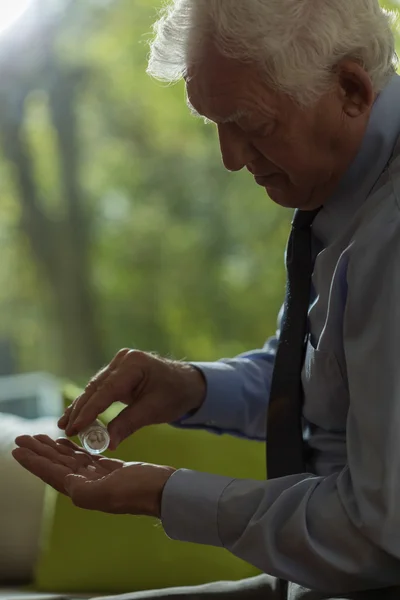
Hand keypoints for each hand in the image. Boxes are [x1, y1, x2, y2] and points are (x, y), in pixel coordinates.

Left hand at [12, 435, 174, 516]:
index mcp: (84, 491)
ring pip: (68, 460)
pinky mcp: (109, 469)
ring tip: (38, 437)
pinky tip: (65, 442)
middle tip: (22, 437)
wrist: (165, 490)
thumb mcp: (111, 492)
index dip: (34, 462)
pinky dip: (72, 449)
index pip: (52, 473)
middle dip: (39, 451)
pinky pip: (84, 457)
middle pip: (56, 465)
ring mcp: (98, 477)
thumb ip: (85, 490)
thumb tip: (65, 480)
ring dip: (52, 449)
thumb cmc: (140, 490)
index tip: (18, 448)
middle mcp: (87, 484)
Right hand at [58, 349, 205, 448]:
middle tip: (66, 430)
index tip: (74, 428)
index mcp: (134, 364)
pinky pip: (101, 388)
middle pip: (96, 387)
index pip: (106, 390)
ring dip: (81, 407)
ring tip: (65, 425)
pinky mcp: (118, 370)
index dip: (89, 411)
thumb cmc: (175, 395)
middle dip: (80, 410)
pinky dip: (91, 403)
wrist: (188, 384)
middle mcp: (123, 359)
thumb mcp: (154, 411)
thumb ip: (128, 424)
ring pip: (95, 388)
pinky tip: (77, 415)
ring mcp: (119, 363)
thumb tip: (107, 444)